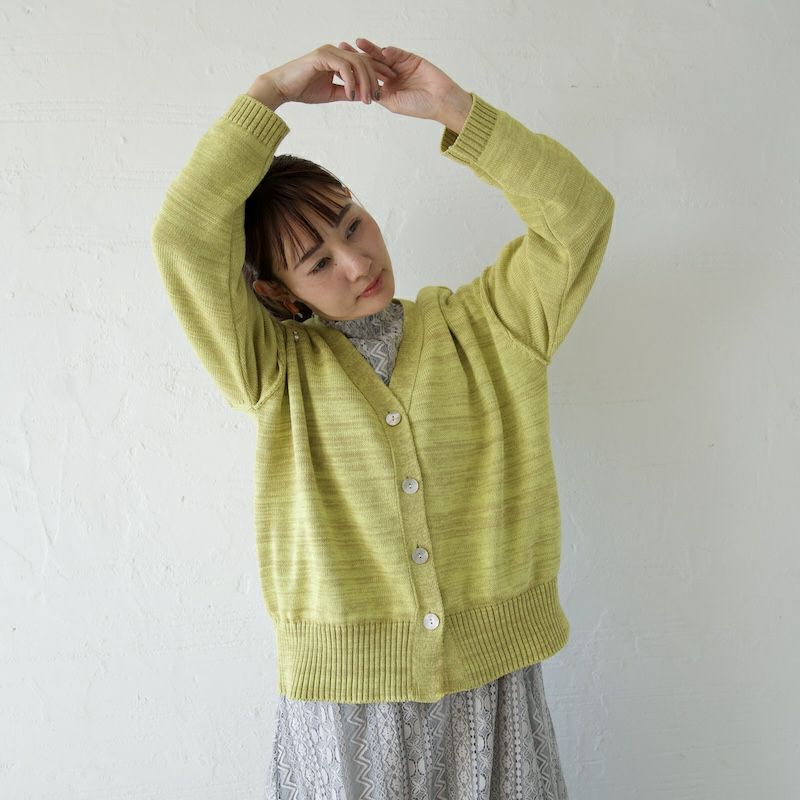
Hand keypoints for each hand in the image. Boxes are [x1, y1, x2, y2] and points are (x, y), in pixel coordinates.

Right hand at [265, 44, 397, 105]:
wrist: (282, 88)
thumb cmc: (303, 90)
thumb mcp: (331, 94)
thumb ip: (347, 92)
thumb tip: (363, 96)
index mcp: (338, 58)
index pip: (363, 62)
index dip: (376, 73)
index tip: (385, 88)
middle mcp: (335, 51)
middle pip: (364, 61)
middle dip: (374, 79)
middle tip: (376, 97)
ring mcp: (329, 52)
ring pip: (357, 63)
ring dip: (364, 83)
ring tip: (366, 100)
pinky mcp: (323, 56)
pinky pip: (344, 68)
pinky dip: (351, 82)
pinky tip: (352, 95)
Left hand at [337, 39, 470, 123]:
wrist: (441, 101)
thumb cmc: (420, 107)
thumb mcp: (394, 104)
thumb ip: (379, 95)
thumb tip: (360, 89)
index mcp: (386, 89)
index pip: (367, 78)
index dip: (355, 72)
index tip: (340, 66)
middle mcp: (391, 77)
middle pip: (371, 63)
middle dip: (357, 56)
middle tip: (343, 47)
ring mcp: (401, 67)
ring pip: (382, 56)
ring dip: (370, 49)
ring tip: (358, 43)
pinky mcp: (411, 59)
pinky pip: (398, 53)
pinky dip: (390, 51)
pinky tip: (381, 50)